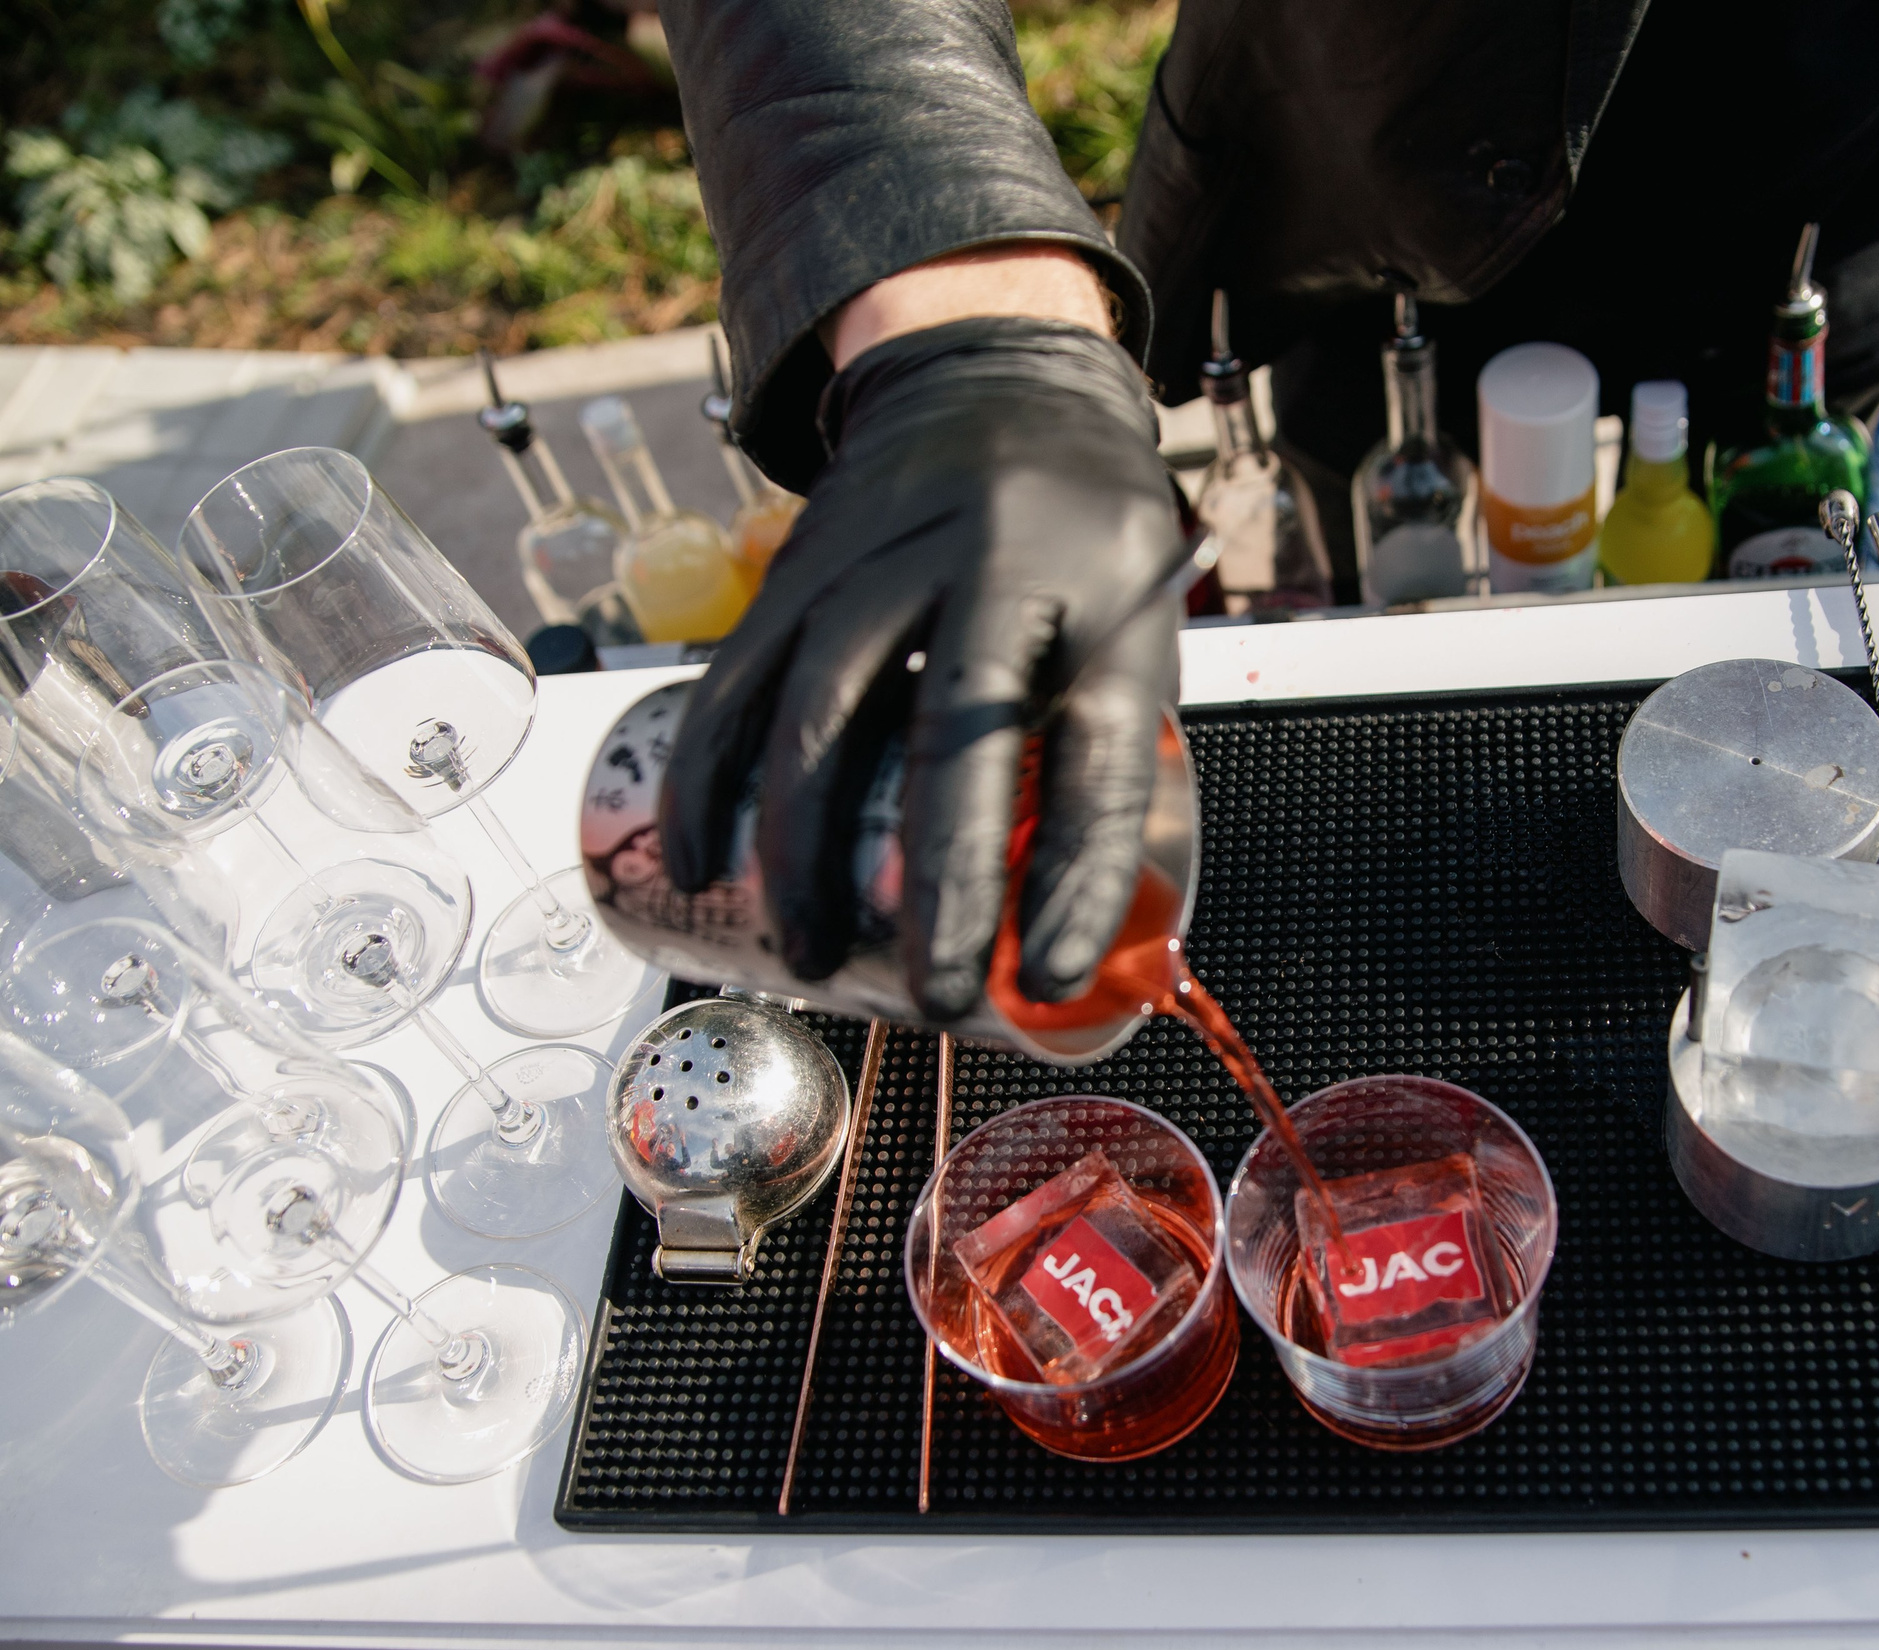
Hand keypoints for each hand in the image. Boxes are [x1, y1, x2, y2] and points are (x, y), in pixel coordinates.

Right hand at [658, 316, 1182, 1019]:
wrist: (996, 382)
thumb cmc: (1084, 542)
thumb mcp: (1138, 628)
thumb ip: (1109, 753)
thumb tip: (1072, 929)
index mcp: (1103, 594)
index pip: (1098, 749)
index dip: (1076, 874)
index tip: (1050, 973)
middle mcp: (990, 565)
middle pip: (950, 738)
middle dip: (933, 886)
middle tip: (928, 996)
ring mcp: (878, 560)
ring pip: (821, 718)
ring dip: (806, 857)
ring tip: (813, 960)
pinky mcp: (795, 570)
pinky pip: (734, 685)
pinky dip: (706, 785)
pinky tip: (698, 868)